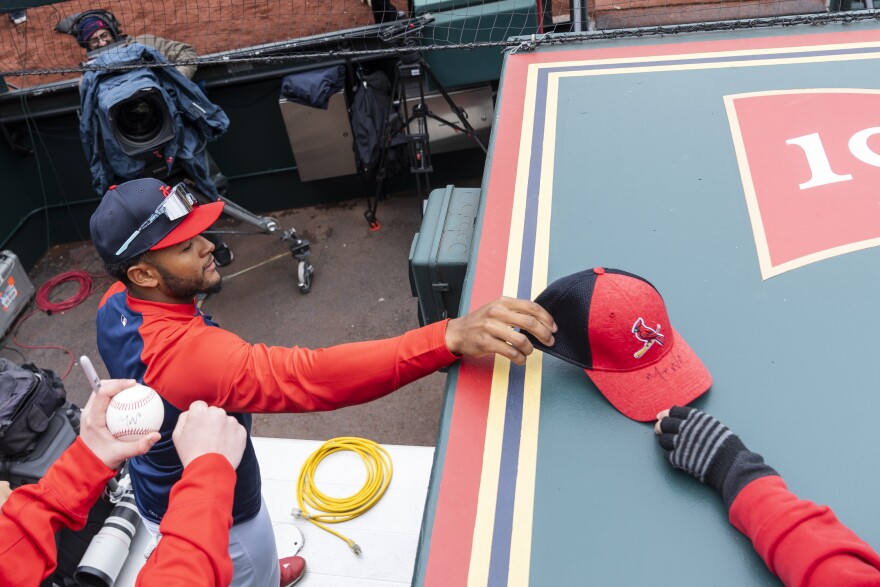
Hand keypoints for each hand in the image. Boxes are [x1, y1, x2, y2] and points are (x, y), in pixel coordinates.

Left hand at [80, 379, 159, 469]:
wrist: (87, 465)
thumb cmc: (102, 459)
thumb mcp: (121, 454)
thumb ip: (139, 446)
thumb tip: (156, 436)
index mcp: (93, 419)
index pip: (102, 393)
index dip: (118, 384)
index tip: (133, 384)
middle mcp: (89, 413)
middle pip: (100, 387)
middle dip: (117, 382)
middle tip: (134, 386)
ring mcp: (89, 413)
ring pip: (101, 391)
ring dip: (115, 387)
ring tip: (131, 391)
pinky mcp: (93, 415)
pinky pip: (103, 399)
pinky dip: (115, 396)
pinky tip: (128, 402)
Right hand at [172, 401, 246, 468]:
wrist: (209, 470)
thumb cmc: (191, 453)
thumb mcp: (178, 434)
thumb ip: (184, 417)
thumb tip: (192, 412)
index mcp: (201, 411)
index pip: (199, 406)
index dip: (197, 416)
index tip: (197, 426)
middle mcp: (218, 413)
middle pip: (213, 412)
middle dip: (210, 421)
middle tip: (206, 437)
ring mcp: (231, 422)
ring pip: (226, 420)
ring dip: (222, 428)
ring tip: (216, 444)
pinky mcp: (241, 431)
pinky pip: (236, 430)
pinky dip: (232, 436)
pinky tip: (224, 446)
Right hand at [445, 296, 555, 365]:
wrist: (458, 332)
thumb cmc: (481, 322)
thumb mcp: (498, 309)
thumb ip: (517, 312)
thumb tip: (542, 321)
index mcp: (503, 302)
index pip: (532, 307)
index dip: (547, 318)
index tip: (553, 328)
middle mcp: (497, 312)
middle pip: (530, 322)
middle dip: (544, 334)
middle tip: (550, 341)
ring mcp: (490, 327)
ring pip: (521, 339)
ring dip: (530, 349)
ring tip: (529, 351)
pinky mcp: (486, 342)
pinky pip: (510, 352)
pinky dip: (519, 358)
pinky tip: (520, 359)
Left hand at [654, 406, 776, 507]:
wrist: (733, 465)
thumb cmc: (728, 446)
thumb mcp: (715, 427)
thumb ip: (698, 422)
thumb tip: (684, 420)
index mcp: (696, 418)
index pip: (674, 411)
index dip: (667, 414)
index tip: (662, 416)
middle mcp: (686, 428)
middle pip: (665, 424)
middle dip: (661, 427)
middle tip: (660, 429)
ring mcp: (681, 444)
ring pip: (663, 440)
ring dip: (664, 442)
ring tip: (668, 444)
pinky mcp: (679, 458)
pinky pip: (667, 455)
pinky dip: (670, 456)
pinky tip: (676, 457)